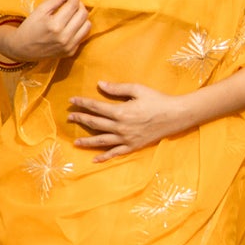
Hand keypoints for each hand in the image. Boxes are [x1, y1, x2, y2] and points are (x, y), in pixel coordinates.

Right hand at [0, 0, 91, 64]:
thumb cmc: (30, 27)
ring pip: (87, 25)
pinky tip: (70, 24)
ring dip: (82, 15)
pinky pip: (83, 35)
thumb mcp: (40, 10)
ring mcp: (69, 46)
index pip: (73, 4)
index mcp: (55, 25)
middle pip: (83, 14)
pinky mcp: (71, 52)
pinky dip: (79, 26)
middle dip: (79, 3)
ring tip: (72, 12)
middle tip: (72, 0)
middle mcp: (64, 37)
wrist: (23, 49)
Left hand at [68, 82, 191, 156]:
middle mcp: (120, 127)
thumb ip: (118, 88)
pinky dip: (105, 157)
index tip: (72, 100)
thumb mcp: (138, 89)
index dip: (83, 103)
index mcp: (121, 112)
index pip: (96, 107)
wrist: (175, 116)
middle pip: (96, 123)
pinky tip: (95, 159)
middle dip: (81, 119)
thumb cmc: (157, 100)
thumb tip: (100, 85)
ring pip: (102, 140)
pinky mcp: (133, 146)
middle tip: (70, 117)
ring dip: (87, 141)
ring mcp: (126, 139)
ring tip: (76, 142)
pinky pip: (116, 153)